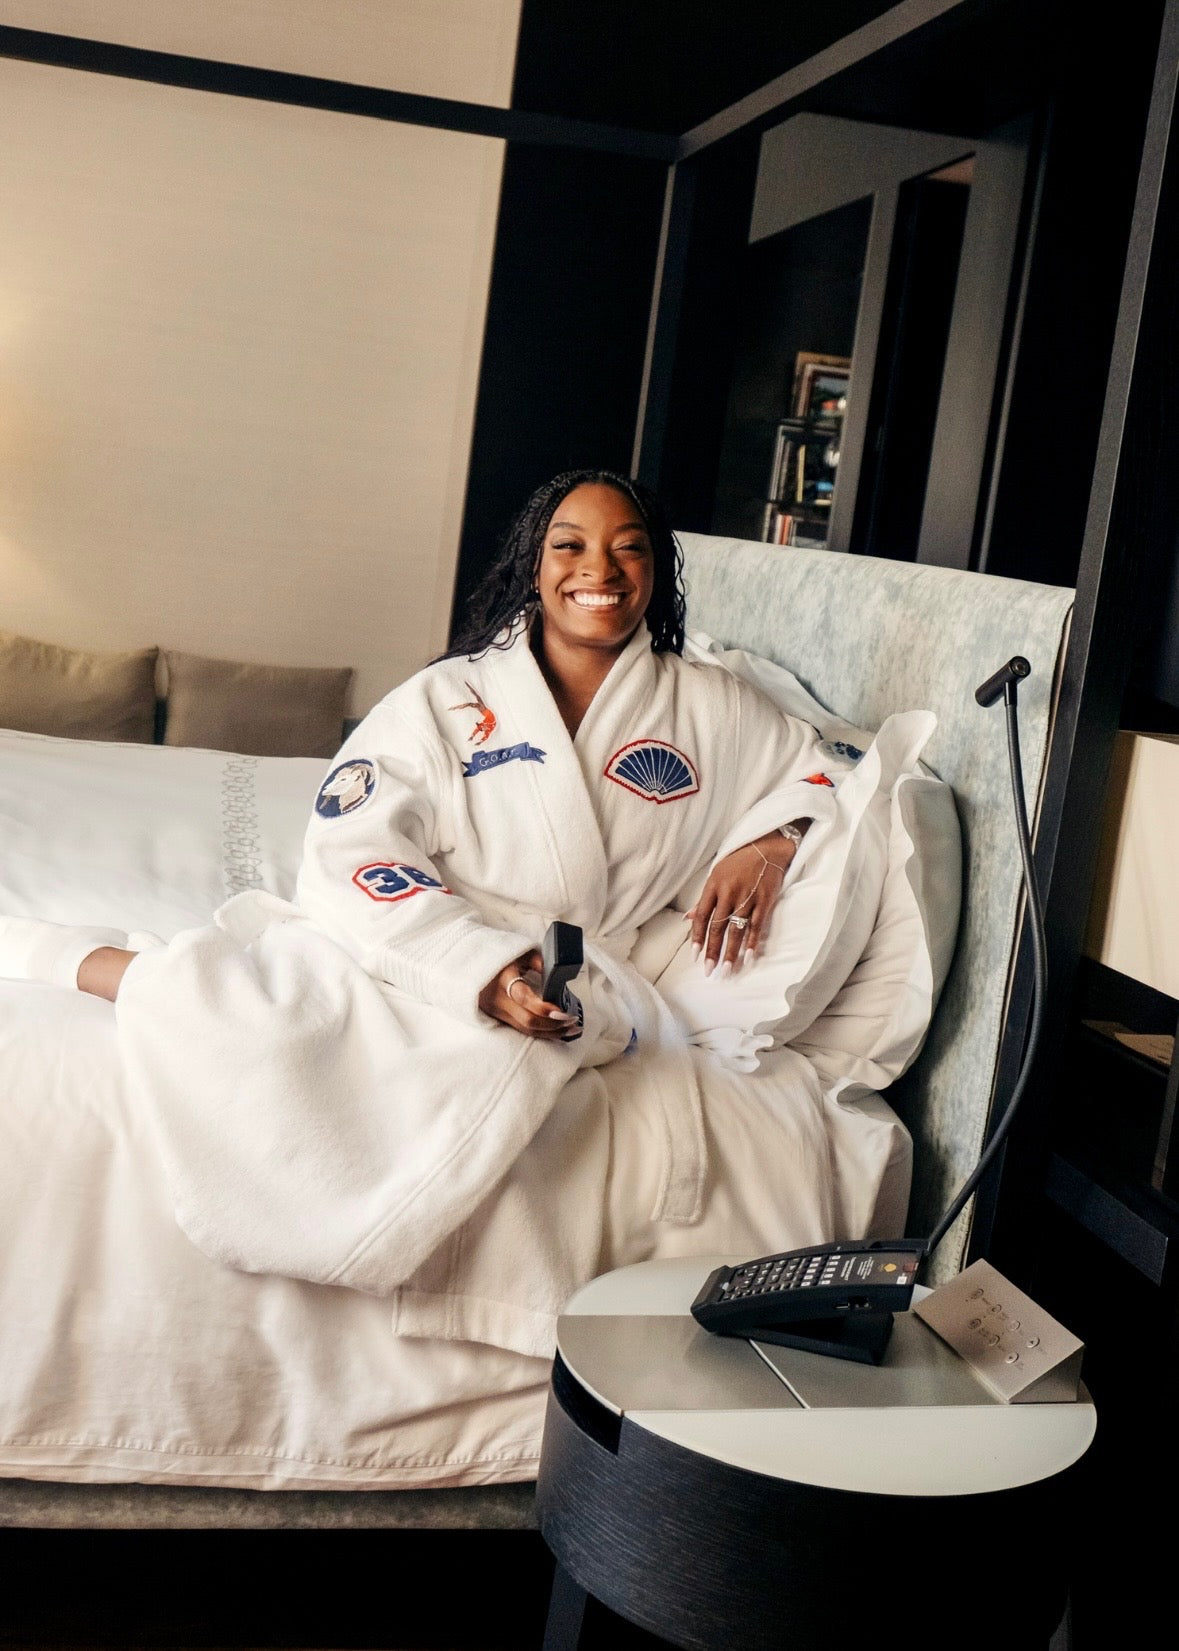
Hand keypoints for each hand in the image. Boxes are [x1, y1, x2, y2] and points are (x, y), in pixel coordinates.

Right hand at [478, 949, 579, 1037]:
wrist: (469, 966)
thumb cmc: (499, 956)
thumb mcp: (518, 952)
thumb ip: (538, 961)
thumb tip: (557, 974)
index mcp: (503, 979)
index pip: (524, 998)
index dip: (544, 1008)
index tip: (564, 1012)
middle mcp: (499, 1000)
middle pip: (527, 1020)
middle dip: (553, 1025)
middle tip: (574, 1021)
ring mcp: (497, 1012)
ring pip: (526, 1029)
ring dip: (550, 1032)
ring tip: (571, 1029)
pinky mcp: (499, 1018)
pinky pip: (522, 1029)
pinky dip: (540, 1032)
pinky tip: (556, 1031)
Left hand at [687, 831, 798, 976]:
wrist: (767, 847)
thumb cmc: (738, 862)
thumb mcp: (716, 875)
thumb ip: (703, 899)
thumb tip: (688, 918)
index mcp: (713, 886)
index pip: (702, 916)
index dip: (698, 937)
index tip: (695, 956)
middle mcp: (729, 893)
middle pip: (718, 927)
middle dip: (713, 951)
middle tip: (709, 971)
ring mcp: (748, 897)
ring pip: (737, 929)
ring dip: (732, 952)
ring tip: (727, 970)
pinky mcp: (765, 900)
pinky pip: (757, 925)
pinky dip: (753, 942)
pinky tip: (748, 957)